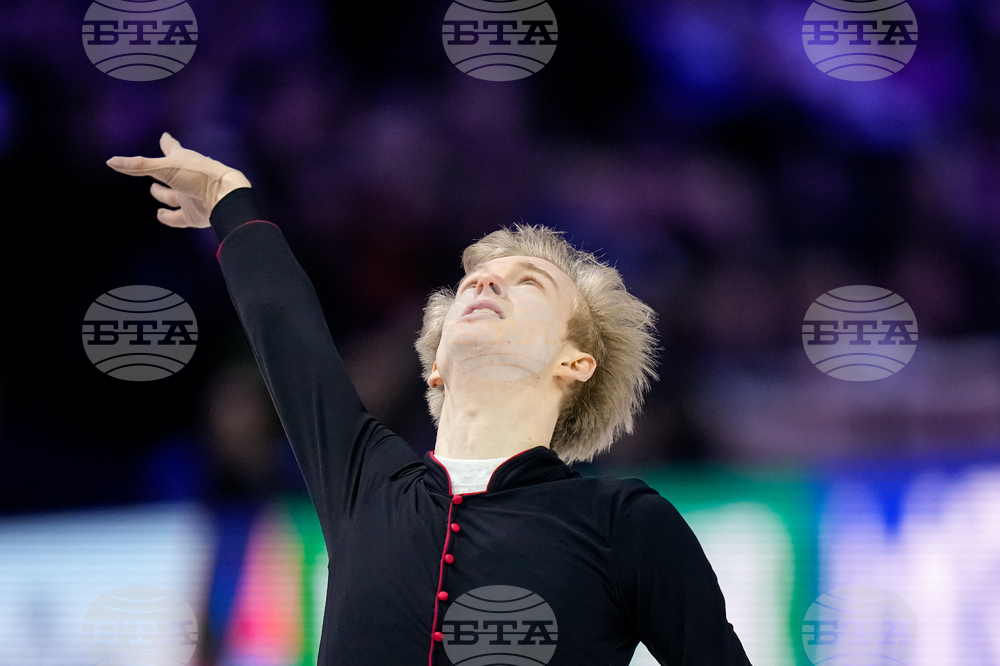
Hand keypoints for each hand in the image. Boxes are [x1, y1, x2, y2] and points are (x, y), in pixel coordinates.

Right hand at [106, 132, 251, 227]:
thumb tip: (110, 161)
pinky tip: (160, 215)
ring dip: (163, 195)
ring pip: (173, 196)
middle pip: (171, 173)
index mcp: (183, 160)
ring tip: (154, 191)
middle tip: (153, 169)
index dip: (167, 143)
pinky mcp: (195, 215)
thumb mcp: (164, 168)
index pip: (172, 147)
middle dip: (161, 171)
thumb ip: (138, 166)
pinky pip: (178, 217)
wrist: (225, 197)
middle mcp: (187, 177)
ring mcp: (191, 196)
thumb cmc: (198, 175)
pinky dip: (168, 217)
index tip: (165, 137)